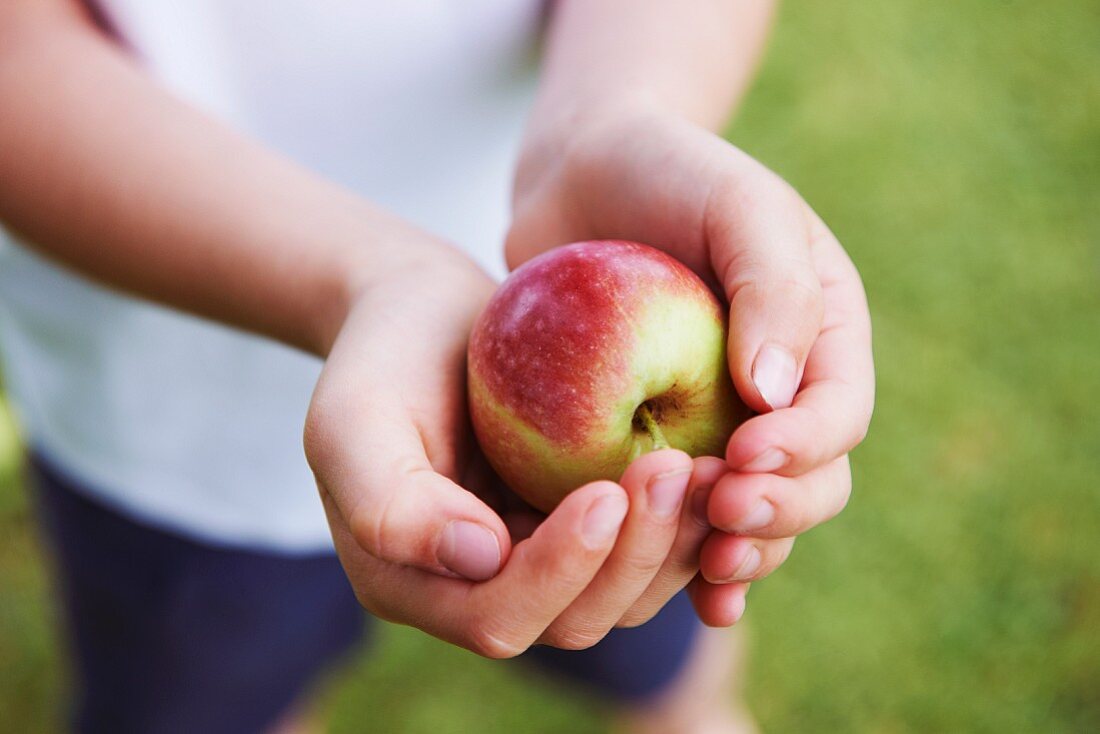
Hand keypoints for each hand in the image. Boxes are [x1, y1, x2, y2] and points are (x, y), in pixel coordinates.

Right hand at [304, 243, 737, 654]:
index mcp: (415, 583)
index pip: (498, 614)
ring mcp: (538, 559)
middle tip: (677, 468)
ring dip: (673, 544)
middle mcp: (482, 587)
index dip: (558, 572)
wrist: (423, 311)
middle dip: (633, 556)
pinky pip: (644, 549)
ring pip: (624, 594)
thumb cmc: (381, 356)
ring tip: (708, 468)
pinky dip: (684, 521)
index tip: (604, 495)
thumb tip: (478, 560)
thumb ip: (391, 503)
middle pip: (575, 618)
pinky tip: (714, 465)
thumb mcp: (353, 418)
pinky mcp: (582, 525)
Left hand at [507, 105, 874, 624]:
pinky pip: (683, 514)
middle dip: (776, 510)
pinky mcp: (658, 441)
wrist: (584, 175)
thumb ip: (772, 289)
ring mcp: (719, 423)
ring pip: (752, 513)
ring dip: (739, 549)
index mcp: (821, 337)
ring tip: (707, 568)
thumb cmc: (669, 173)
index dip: (803, 449)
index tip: (745, 456)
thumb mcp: (739, 206)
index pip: (837, 414)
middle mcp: (779, 392)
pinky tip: (680, 591)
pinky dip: (686, 559)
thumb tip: (778, 395)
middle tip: (722, 515)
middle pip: (810, 480)